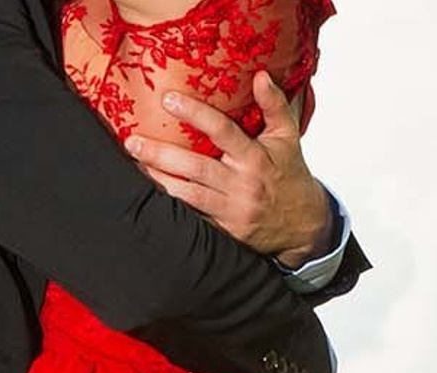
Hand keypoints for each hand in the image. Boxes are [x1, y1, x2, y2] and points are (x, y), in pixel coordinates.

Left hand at [125, 71, 333, 268]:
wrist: (304, 225)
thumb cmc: (291, 174)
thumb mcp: (288, 137)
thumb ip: (275, 105)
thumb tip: (261, 75)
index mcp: (255, 158)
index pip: (223, 131)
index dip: (195, 114)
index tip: (168, 99)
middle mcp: (241, 185)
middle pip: (196, 168)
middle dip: (161, 155)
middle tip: (132, 141)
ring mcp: (232, 211)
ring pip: (189, 196)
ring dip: (159, 181)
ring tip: (134, 167)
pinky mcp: (225, 232)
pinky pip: (193, 220)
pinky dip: (171, 210)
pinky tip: (150, 197)